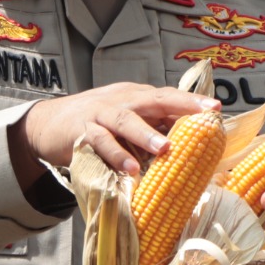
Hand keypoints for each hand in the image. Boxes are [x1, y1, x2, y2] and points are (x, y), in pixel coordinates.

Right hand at [15, 83, 220, 175]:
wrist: (47, 124)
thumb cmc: (96, 124)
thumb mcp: (126, 120)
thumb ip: (152, 127)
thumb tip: (191, 145)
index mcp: (136, 96)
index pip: (168, 95)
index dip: (191, 101)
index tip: (217, 108)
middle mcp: (121, 100)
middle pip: (153, 99)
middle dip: (180, 105)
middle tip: (204, 116)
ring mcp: (100, 115)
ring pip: (125, 120)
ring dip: (146, 134)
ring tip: (166, 149)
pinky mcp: (81, 133)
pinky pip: (100, 143)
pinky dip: (116, 155)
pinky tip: (131, 169)